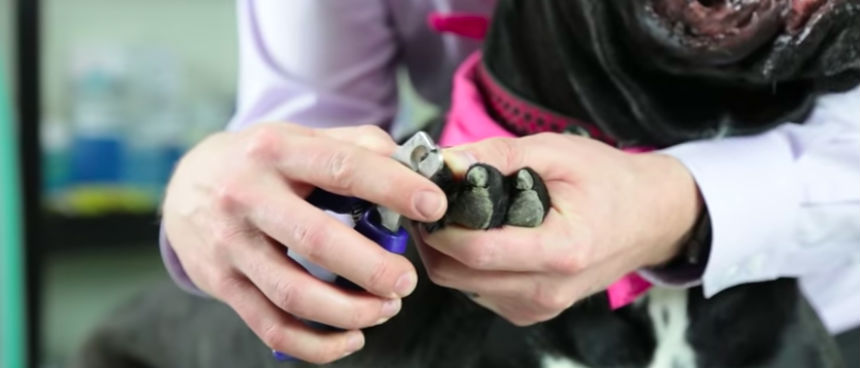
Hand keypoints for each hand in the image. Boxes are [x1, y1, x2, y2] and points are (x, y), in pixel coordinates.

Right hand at [162, 123, 446, 362]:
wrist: (182, 186)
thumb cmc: (259, 162)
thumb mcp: (298, 137)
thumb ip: (353, 145)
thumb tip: (412, 163)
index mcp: (275, 151)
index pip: (341, 167)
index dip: (392, 188)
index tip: (434, 206)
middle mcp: (246, 196)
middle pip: (316, 240)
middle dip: (372, 268)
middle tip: (408, 282)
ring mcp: (230, 245)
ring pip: (293, 294)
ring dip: (349, 311)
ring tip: (387, 309)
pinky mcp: (221, 284)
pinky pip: (271, 326)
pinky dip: (316, 344)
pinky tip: (351, 338)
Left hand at [416, 133, 701, 325]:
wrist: (651, 219)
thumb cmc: (608, 181)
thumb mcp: (557, 152)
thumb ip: (499, 155)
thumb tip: (445, 160)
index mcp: (562, 251)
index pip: (479, 252)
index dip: (441, 226)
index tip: (426, 197)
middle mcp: (549, 290)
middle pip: (459, 275)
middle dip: (434, 239)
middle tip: (430, 203)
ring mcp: (540, 307)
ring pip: (462, 287)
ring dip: (447, 253)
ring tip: (454, 214)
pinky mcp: (531, 311)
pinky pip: (479, 292)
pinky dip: (468, 265)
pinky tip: (479, 235)